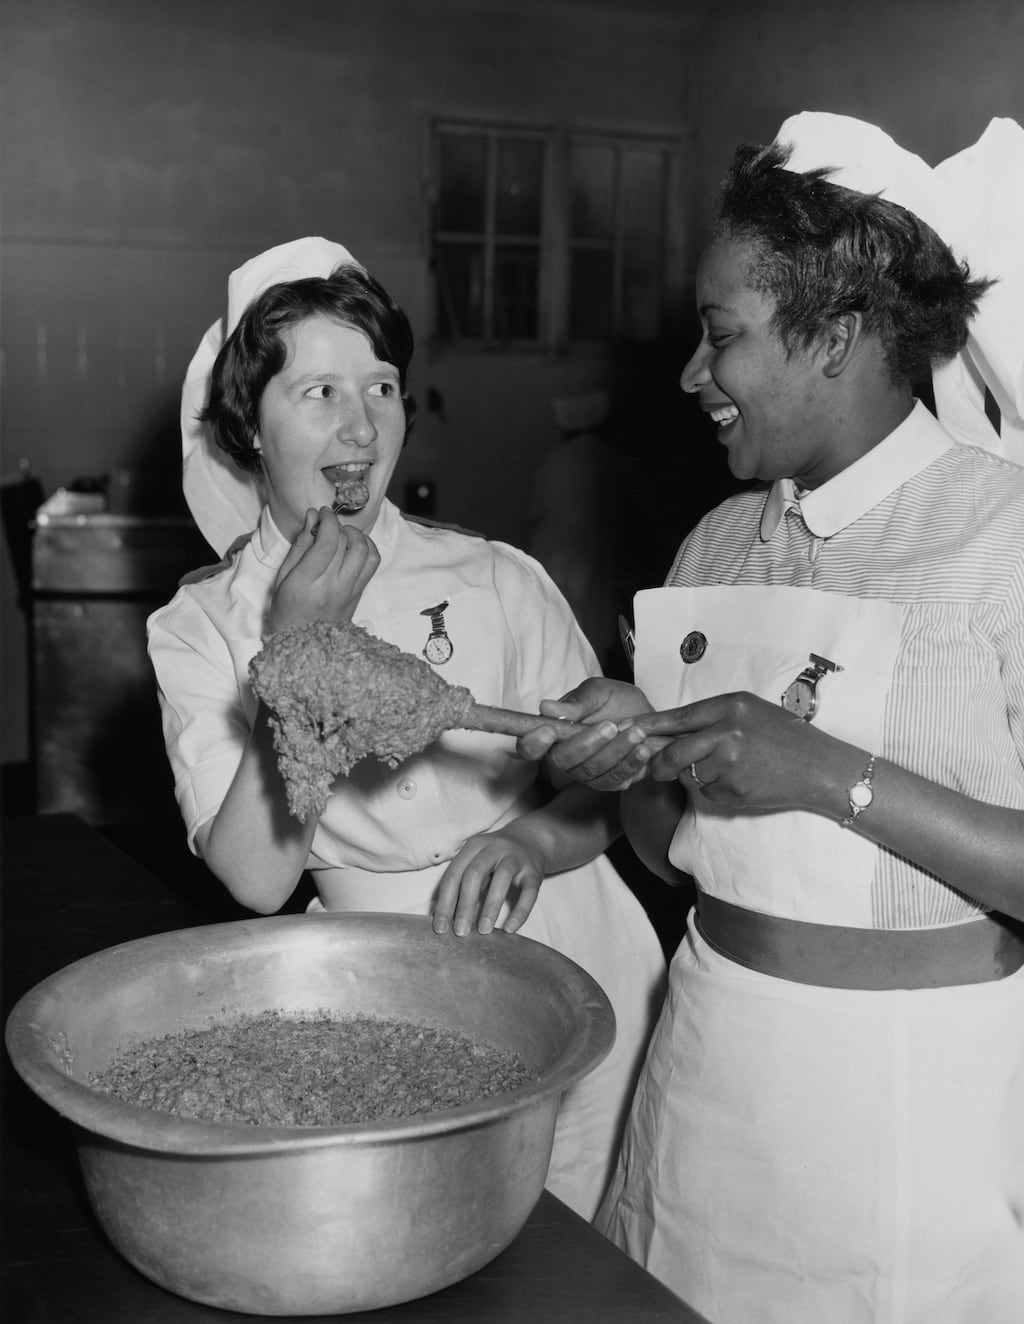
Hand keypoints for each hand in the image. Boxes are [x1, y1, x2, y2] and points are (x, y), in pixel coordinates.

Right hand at [268, 507, 379, 634]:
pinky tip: (355, 546)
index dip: (328, 521)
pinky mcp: (359, 594)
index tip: (323, 513)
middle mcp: (331, 587)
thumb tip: (312, 516)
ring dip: (355, 535)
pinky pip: (373, 564)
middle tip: (327, 525)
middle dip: (338, 526)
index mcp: (306, 583)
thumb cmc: (287, 610)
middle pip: (345, 543)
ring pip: (364, 551)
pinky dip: (368, 548)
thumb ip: (299, 545)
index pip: (327, 542)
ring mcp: (349, 592)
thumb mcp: (283, 577)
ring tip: (343, 535)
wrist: (304, 643)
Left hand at [432, 828, 545, 936]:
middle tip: (460, 932)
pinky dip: (520, 911)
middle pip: (474, 875)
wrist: (530, 840)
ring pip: (502, 880)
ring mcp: (515, 858)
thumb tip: (440, 917)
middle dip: (465, 906)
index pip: (453, 875)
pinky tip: (510, 928)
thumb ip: (460, 884)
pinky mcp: (534, 872)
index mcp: (473, 847)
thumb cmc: (494, 859)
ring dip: (491, 907)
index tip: (439, 927)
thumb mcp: (475, 863)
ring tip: (483, 931)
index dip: (444, 902)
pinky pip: (529, 893)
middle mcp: (494, 848)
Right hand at [516, 677, 657, 792]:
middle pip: (563, 762)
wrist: (646, 716)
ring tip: (637, 731)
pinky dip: (631, 764)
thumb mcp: (598, 692)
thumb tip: (546, 708)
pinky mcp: (609, 782)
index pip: (530, 747)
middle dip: (587, 744)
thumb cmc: (615, 701)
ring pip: (593, 771)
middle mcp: (564, 757)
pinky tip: (643, 749)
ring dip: (616, 751)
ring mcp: (586, 773)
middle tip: (611, 725)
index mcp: (552, 733)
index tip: (548, 731)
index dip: (533, 744)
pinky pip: (616, 779)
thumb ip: (576, 702)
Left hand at [633, 691, 832, 810]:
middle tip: (656, 769)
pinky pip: (708, 791)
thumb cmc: (784, 737)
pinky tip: (741, 781)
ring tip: (728, 768)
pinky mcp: (736, 789)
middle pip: (674, 752)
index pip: (678, 717)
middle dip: (660, 764)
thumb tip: (667, 733)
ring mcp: (731, 762)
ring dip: (697, 776)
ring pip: (689, 775)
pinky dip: (716, 790)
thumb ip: (711, 719)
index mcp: (730, 706)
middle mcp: (727, 731)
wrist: (818, 766)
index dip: (648, 727)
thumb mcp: (748, 712)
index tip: (626, 731)